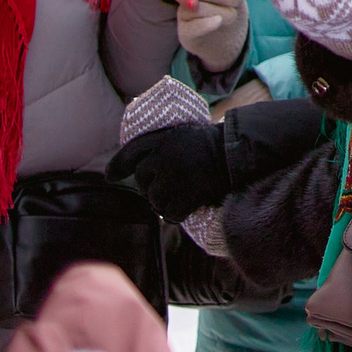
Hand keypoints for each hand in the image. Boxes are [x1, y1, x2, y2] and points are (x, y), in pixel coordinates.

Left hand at [108, 121, 229, 218]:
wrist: (240, 153)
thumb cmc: (218, 145)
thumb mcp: (187, 136)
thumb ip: (166, 148)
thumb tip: (143, 170)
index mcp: (163, 139)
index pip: (131, 152)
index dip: (118, 166)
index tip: (111, 177)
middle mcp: (163, 157)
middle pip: (142, 181)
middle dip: (151, 187)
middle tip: (169, 188)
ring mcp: (173, 177)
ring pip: (155, 200)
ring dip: (165, 203)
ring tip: (181, 197)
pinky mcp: (185, 195)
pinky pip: (170, 213)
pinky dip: (177, 215)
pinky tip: (186, 210)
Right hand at [179, 0, 248, 68]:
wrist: (225, 40)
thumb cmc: (228, 10)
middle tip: (237, 0)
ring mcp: (184, 16)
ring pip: (201, 8)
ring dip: (223, 11)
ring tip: (232, 14)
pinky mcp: (185, 34)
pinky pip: (195, 27)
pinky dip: (210, 23)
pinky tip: (219, 21)